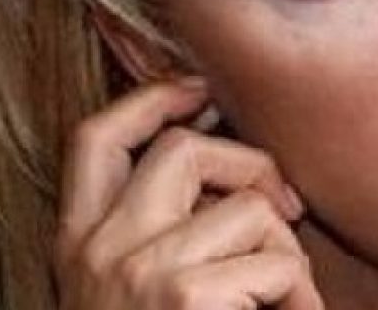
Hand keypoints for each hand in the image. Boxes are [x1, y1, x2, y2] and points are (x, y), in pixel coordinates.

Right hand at [55, 78, 323, 308]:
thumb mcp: (125, 286)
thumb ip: (151, 230)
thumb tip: (215, 158)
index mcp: (76, 243)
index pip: (96, 138)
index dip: (151, 98)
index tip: (201, 88)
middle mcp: (98, 250)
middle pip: (181, 148)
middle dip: (250, 167)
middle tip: (287, 211)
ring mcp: (138, 271)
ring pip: (249, 207)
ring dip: (285, 250)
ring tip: (285, 294)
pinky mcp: (184, 298)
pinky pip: (279, 264)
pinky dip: (301, 294)